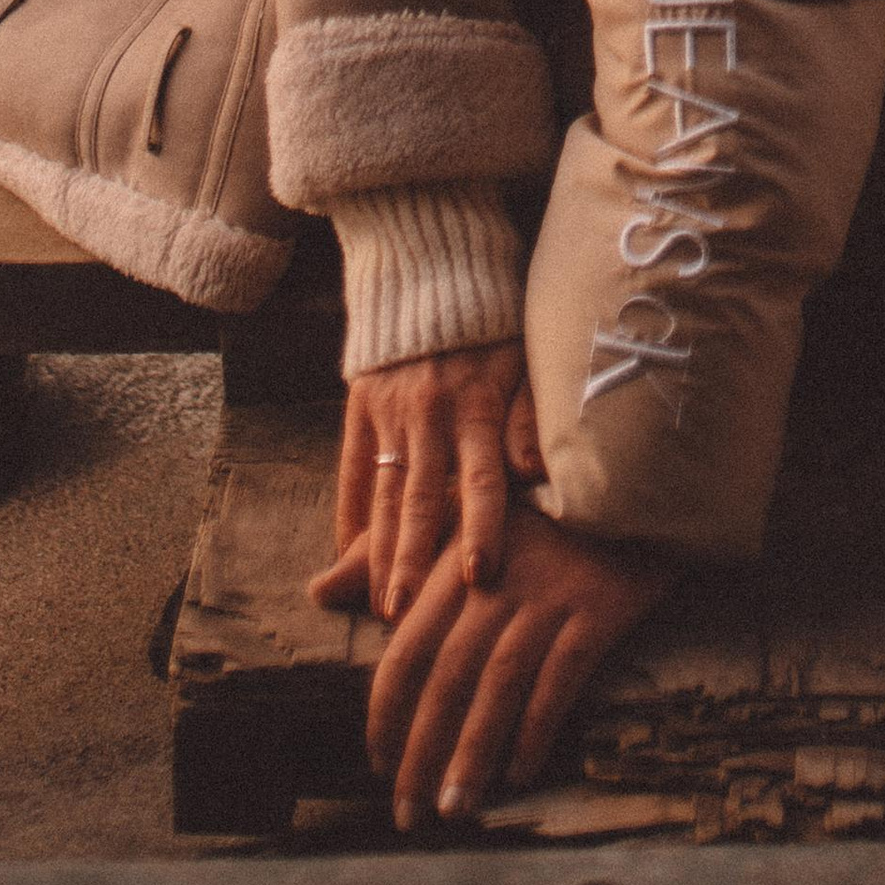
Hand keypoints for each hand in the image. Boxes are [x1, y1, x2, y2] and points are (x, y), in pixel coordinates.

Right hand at [306, 340, 541, 624]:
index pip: (482, 478)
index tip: (477, 576)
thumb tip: (538, 475)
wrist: (431, 268)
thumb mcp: (522, 360)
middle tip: (405, 615)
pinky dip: (348, 512)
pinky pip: (351, 466)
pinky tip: (346, 554)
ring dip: (380, 550)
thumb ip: (528, 420)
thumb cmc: (492, 327)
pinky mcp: (361, 405)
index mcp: (477, 405)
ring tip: (381, 603)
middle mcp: (431, 414)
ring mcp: (390, 412)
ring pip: (384, 492)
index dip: (481, 528)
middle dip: (413, 560)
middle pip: (421, 499)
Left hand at [366, 504, 675, 828]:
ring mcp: (547, 598)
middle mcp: (495, 584)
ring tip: (452, 810)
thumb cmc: (528, 512)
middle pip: (448, 679)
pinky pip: (560, 680)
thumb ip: (386, 559)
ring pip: (499, 688)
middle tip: (407, 815)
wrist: (619, 482)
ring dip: (472, 754)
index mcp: (454, 566)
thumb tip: (316, 591)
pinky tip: (518, 774)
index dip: (388, 713)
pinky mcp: (595, 611)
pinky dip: (535, 729)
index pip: (406, 651)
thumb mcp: (453, 520)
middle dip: (422, 752)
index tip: (378, 764)